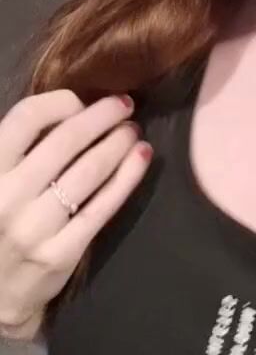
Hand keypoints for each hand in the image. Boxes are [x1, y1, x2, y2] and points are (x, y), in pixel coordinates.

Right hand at [0, 89, 151, 337]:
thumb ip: (16, 151)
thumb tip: (66, 110)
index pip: (26, 118)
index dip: (59, 101)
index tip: (79, 101)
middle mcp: (7, 197)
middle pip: (65, 140)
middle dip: (101, 116)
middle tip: (123, 104)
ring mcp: (36, 228)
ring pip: (89, 171)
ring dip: (117, 142)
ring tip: (132, 129)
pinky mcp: (62, 253)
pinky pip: (102, 206)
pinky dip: (127, 176)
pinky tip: (141, 156)